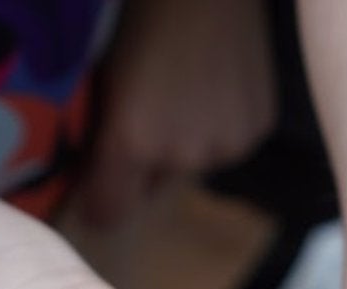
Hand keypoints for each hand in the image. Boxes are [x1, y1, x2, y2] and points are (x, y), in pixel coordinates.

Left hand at [75, 0, 275, 228]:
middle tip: (143, 114)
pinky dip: (217, 124)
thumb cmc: (142, 17)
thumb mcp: (103, 78)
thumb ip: (96, 134)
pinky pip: (226, 143)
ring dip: (183, 143)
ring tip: (183, 89)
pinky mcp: (257, 129)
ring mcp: (226, 144)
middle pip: (150, 190)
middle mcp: (182, 155)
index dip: (98, 203)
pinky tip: (213, 82)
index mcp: (132, 142)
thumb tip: (90, 172)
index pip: (109, 212)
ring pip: (191, 166)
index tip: (94, 191)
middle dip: (142, 165)